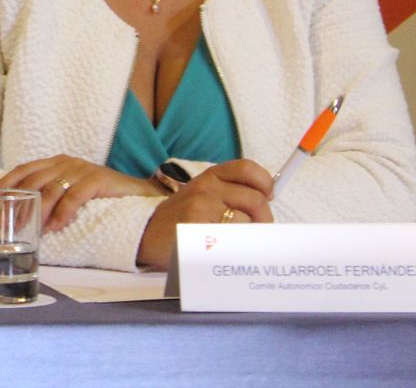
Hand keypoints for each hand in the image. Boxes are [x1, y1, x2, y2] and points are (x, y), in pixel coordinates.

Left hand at [0, 155, 163, 232]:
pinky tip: (56, 227)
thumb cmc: (100, 196)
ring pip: (51, 189)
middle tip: (10, 225)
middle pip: (33, 181)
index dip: (5, 185)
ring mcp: (82, 169)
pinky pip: (75, 196)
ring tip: (33, 231)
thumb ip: (50, 196)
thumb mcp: (70, 191)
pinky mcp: (98, 179)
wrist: (140, 194)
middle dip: (18, 204)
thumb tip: (21, 216)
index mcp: (55, 162)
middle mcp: (65, 162)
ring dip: (39, 212)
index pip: (23, 170)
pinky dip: (63, 213)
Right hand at [136, 158, 273, 268]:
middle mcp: (206, 187)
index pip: (247, 169)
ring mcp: (201, 206)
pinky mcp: (198, 226)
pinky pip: (233, 236)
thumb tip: (268, 200)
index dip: (265, 182)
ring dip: (248, 235)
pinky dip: (235, 245)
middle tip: (255, 229)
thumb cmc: (182, 217)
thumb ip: (231, 193)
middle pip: (256, 200)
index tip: (268, 196)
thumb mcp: (204, 195)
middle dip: (264, 219)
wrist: (147, 233)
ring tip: (235, 241)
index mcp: (210, 176)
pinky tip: (224, 247)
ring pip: (247, 220)